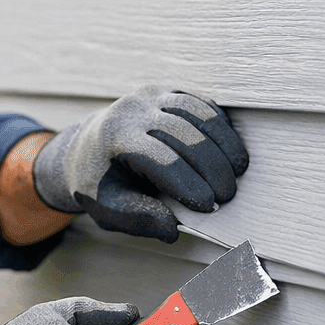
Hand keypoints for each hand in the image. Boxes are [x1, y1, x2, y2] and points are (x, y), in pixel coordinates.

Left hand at [32, 86, 248, 241]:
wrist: (84, 149)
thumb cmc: (99, 184)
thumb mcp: (108, 209)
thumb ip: (138, 220)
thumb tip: (172, 231)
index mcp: (115, 139)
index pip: (160, 160)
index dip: (189, 183)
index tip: (210, 205)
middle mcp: (132, 110)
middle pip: (184, 135)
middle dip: (211, 167)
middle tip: (229, 195)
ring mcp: (151, 96)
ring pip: (197, 114)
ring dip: (223, 143)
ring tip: (239, 171)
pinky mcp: (166, 92)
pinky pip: (200, 104)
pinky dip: (220, 126)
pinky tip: (231, 149)